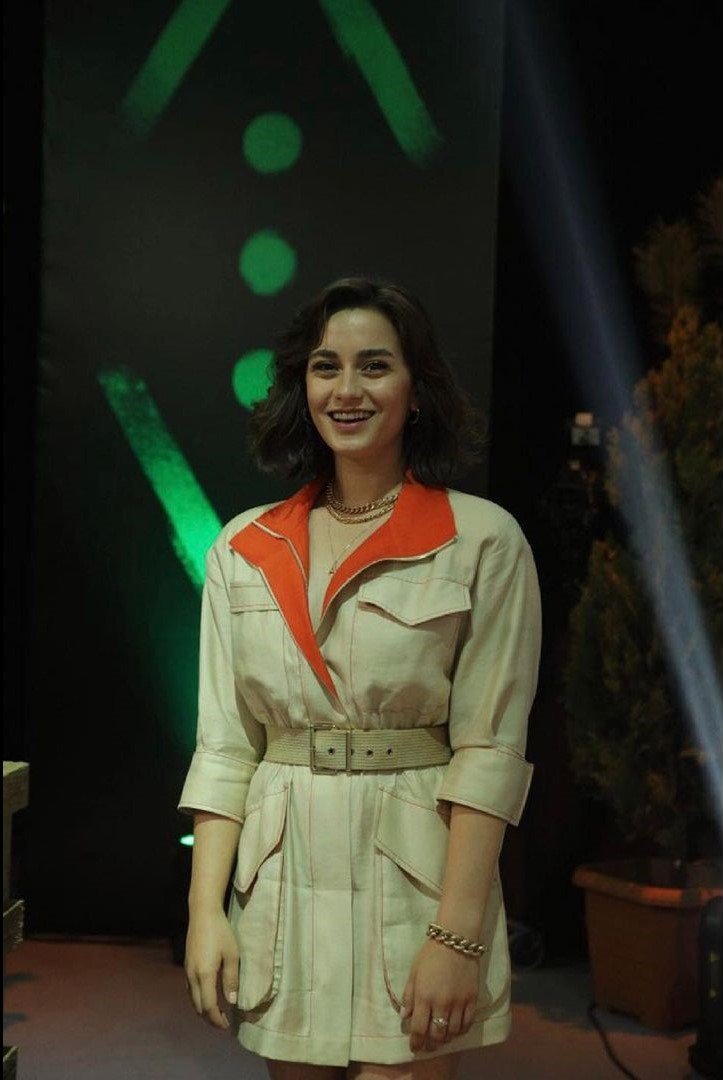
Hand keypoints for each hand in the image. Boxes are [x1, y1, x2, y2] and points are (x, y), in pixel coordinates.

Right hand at [184, 909, 238, 1029]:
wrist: (202, 913)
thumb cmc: (221, 932)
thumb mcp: (232, 955)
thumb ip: (231, 979)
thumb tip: (232, 1001)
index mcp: (204, 975)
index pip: (208, 1007)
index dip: (217, 1020)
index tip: (227, 1025)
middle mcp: (192, 976)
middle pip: (198, 1007)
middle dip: (210, 1018)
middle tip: (223, 1023)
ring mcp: (187, 971)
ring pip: (192, 999)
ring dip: (203, 1010)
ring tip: (217, 1013)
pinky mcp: (186, 965)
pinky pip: (190, 990)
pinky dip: (198, 999)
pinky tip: (207, 996)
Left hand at [399, 938, 479, 1053]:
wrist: (456, 940)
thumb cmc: (431, 954)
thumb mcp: (414, 972)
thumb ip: (409, 995)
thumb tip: (405, 1016)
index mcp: (424, 996)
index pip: (419, 1029)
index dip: (416, 1043)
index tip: (414, 1048)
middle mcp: (442, 1003)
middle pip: (437, 1035)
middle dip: (430, 1044)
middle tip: (427, 1046)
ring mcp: (459, 1003)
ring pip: (452, 1032)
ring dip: (445, 1039)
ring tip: (440, 1038)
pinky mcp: (472, 1000)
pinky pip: (467, 1024)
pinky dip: (460, 1031)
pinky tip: (455, 1030)